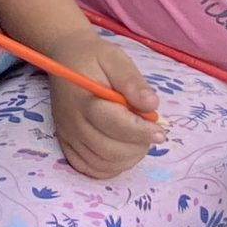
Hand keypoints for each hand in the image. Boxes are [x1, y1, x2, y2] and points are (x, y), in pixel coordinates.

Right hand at [43, 34, 159, 180]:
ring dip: (127, 158)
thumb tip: (152, 105)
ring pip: (102, 164)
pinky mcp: (66, 145)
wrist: (64, 58)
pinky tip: (122, 151)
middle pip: (109, 150)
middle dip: (137, 146)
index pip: (114, 125)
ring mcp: (68, 136)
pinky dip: (111, 167)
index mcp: (85, 99)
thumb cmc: (94, 57)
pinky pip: (90, 169)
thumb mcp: (115, 58)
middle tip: (151, 133)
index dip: (141, 131)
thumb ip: (133, 82)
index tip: (161, 130)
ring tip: (138, 139)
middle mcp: (73, 123)